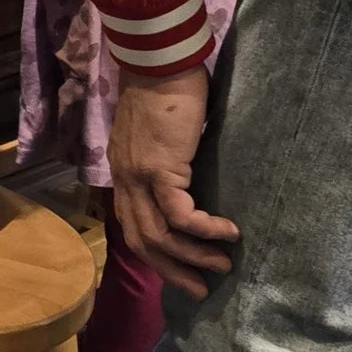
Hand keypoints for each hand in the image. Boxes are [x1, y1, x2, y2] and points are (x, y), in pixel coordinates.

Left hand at [108, 66, 239, 296]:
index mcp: (123, 174)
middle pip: (141, 242)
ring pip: (160, 235)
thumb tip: (194, 182)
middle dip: (171, 270)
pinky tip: (228, 233)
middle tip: (199, 288)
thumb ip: (167, 160)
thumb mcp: (160, 136)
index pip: (131, 226)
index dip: (154, 254)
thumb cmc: (166, 91)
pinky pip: (181, 215)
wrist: (158, 62)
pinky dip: (205, 230)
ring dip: (192, 257)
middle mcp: (124, 180)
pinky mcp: (159, 170)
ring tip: (222, 267)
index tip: (179, 270)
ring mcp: (138, 177)